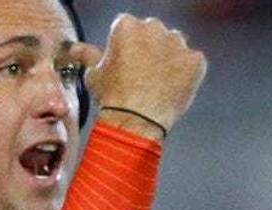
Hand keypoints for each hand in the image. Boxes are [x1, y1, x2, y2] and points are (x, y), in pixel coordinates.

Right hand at [70, 15, 206, 136]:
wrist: (137, 120)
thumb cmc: (112, 97)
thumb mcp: (94, 74)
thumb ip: (88, 55)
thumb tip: (75, 49)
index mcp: (127, 25)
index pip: (130, 27)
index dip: (129, 46)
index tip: (129, 63)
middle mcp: (154, 28)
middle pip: (155, 33)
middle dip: (151, 48)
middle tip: (145, 74)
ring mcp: (177, 44)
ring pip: (176, 45)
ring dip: (171, 58)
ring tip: (160, 82)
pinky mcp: (195, 61)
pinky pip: (194, 62)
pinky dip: (188, 73)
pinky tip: (175, 88)